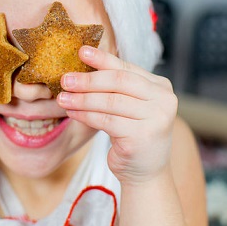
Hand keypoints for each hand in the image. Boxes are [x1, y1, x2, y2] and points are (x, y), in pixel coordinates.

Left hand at [56, 46, 177, 184]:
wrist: (145, 174)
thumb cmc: (132, 136)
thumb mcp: (128, 107)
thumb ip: (115, 87)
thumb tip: (82, 65)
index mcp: (161, 87)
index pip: (127, 69)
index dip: (103, 59)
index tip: (81, 51)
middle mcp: (164, 100)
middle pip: (118, 82)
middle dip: (88, 80)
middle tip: (65, 79)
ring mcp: (156, 119)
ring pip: (110, 102)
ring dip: (82, 99)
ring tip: (62, 98)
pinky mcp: (142, 137)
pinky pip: (106, 121)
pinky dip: (85, 115)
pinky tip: (71, 113)